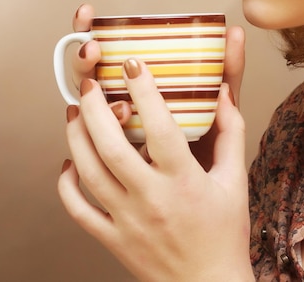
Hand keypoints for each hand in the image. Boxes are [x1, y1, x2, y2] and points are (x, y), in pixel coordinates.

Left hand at [58, 7, 252, 280]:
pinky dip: (67, 183)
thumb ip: (230, 133)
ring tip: (76, 112)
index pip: (160, 128)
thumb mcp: (235, 180)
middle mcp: (151, 199)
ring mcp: (127, 220)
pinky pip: (79, 209)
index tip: (133, 65)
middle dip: (96, 109)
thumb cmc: (225, 232)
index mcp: (184, 182)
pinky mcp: (112, 238)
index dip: (145, 92)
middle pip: (112, 148)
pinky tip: (70, 161)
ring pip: (89, 173)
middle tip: (91, 83)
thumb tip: (222, 93)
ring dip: (77, 138)